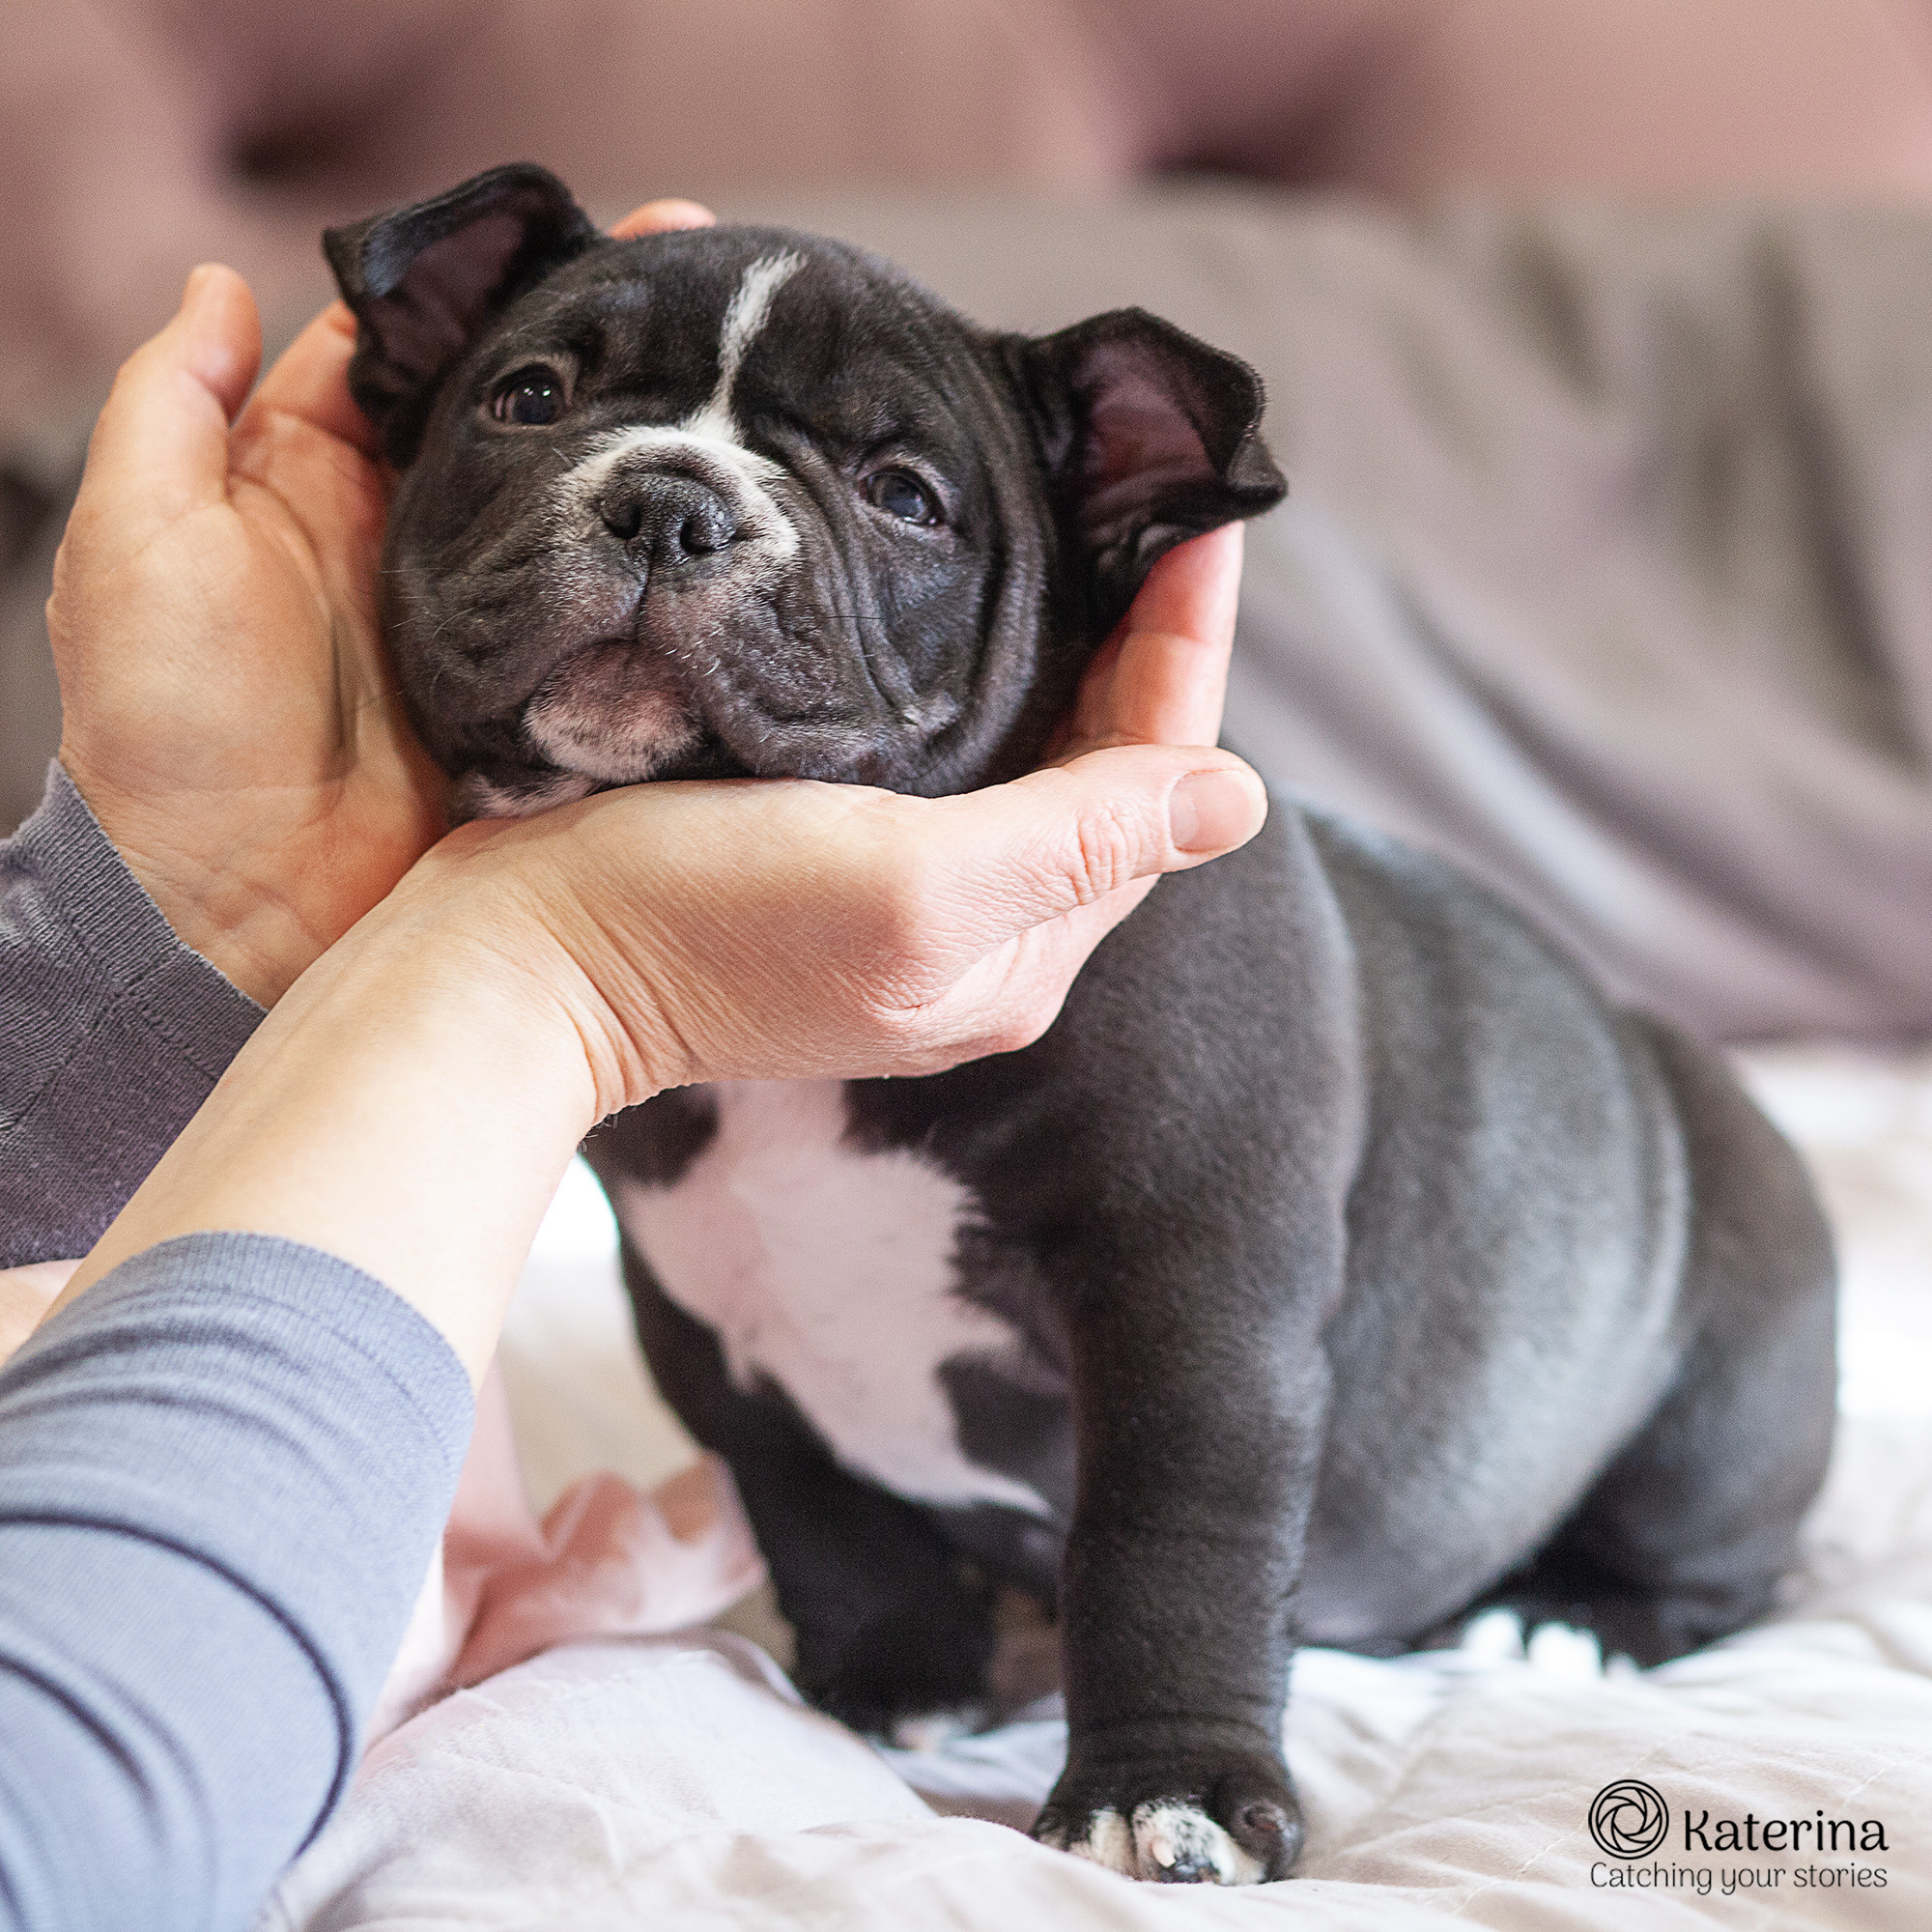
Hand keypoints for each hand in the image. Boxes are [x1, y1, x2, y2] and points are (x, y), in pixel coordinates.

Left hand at [45, 197, 715, 1006]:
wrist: (239, 915)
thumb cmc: (167, 733)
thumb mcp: (135, 546)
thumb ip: (172, 410)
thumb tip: (226, 282)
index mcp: (323, 484)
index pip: (422, 355)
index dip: (494, 287)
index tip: (587, 233)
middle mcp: (423, 541)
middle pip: (527, 421)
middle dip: (611, 354)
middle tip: (721, 295)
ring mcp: (498, 622)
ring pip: (586, 512)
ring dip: (658, 454)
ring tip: (756, 389)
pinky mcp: (548, 699)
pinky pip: (615, 623)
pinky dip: (668, 577)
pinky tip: (738, 529)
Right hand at [418, 526, 1261, 1111]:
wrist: (516, 963)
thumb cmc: (702, 921)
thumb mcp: (913, 887)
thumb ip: (1080, 840)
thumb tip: (1238, 797)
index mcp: (1022, 948)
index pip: (1154, 780)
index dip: (1183, 641)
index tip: (1195, 511)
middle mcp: (981, 934)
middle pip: (1106, 770)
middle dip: (1137, 639)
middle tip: (1139, 499)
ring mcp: (904, 902)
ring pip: (1029, 759)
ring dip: (1064, 649)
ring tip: (1077, 528)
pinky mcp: (829, 862)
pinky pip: (948, 760)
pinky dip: (977, 678)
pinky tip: (964, 607)